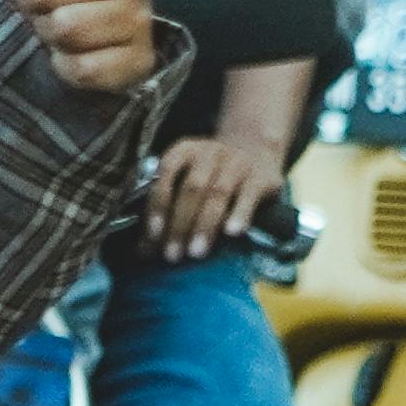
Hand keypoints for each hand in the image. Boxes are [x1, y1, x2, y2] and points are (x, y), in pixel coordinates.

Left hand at [145, 133, 287, 255]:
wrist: (256, 151)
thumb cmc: (212, 176)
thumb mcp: (188, 182)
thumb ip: (167, 212)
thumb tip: (143, 252)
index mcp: (185, 150)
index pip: (167, 174)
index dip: (159, 205)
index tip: (154, 234)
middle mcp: (210, 152)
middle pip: (192, 187)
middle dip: (180, 223)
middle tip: (172, 254)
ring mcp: (237, 162)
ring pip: (218, 192)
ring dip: (205, 224)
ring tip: (196, 252)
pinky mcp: (261, 177)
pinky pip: (249, 195)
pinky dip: (239, 214)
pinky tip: (232, 232)